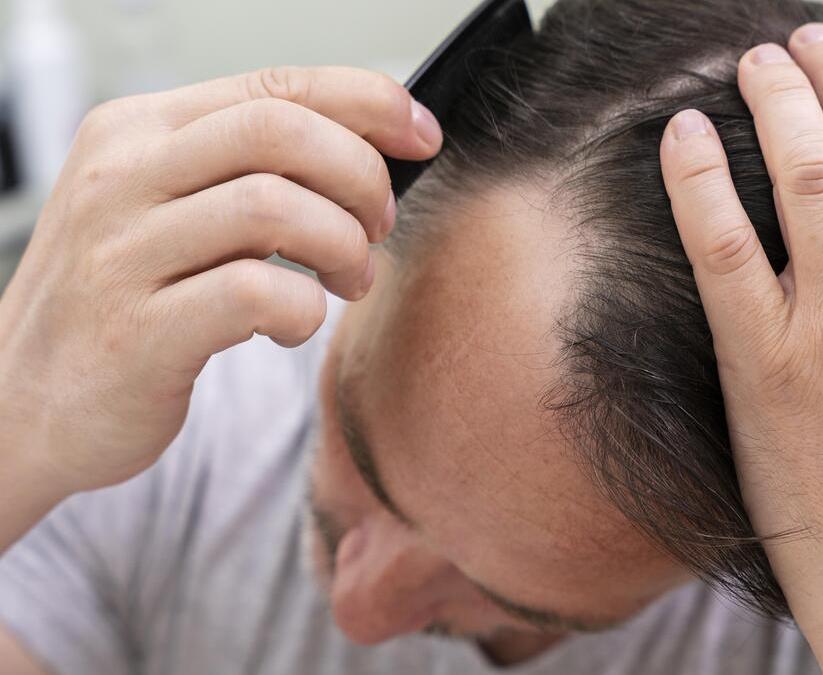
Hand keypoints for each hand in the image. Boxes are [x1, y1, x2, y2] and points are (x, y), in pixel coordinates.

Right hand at [0, 67, 440, 506]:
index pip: (273, 86)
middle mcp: (121, 177)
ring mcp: (121, 253)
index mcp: (136, 131)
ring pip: (275, 206)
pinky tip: (292, 325)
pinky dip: (304, 309)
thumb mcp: (163, 211)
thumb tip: (368, 151)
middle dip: (361, 175)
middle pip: (280, 131)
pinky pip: (256, 293)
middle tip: (379, 226)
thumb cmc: (119, 303)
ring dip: (342, 245)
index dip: (367, 102)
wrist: (21, 406)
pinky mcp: (137, 331)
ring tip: (346, 279)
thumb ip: (242, 172)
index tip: (421, 134)